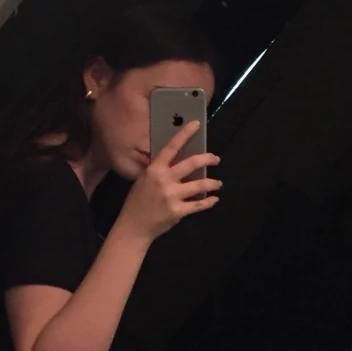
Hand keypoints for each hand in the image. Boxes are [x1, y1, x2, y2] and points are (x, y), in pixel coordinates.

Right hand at [117, 121, 220, 243]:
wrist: (133, 226)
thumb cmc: (137, 201)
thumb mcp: (143, 180)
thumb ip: (158, 170)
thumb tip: (176, 160)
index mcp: (154, 169)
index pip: (171, 147)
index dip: (184, 134)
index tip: (196, 124)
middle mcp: (164, 180)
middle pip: (192, 164)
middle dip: (208, 159)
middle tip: (216, 159)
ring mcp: (172, 196)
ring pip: (200, 185)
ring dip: (212, 183)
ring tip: (218, 183)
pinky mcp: (178, 211)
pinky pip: (199, 205)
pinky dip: (209, 202)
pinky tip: (214, 199)